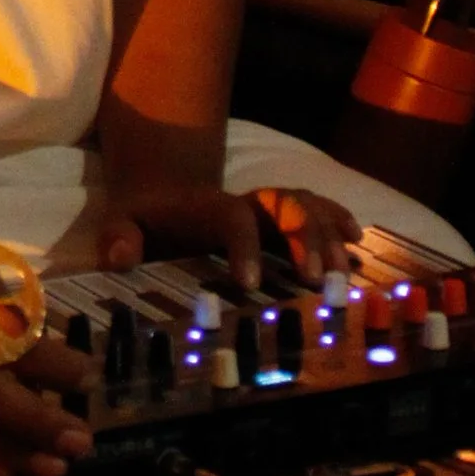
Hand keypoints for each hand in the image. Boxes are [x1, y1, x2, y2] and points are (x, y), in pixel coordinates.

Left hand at [98, 177, 357, 286]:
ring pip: (305, 207)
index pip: (234, 219)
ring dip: (328, 234)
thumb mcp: (119, 223)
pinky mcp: (276, 217)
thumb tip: (119, 258)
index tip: (248, 284)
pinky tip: (356, 243)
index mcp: (209, 206)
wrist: (160, 191)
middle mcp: (244, 201)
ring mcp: (264, 207)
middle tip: (314, 279)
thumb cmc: (143, 215)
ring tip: (345, 272)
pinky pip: (314, 210)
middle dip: (303, 238)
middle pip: (284, 206)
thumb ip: (118, 238)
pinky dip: (336, 221)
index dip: (244, 247)